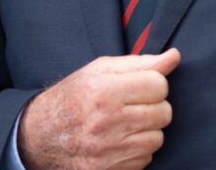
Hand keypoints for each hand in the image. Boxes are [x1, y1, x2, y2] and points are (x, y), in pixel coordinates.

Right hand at [17, 48, 179, 169]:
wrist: (42, 134)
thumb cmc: (73, 97)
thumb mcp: (100, 70)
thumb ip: (139, 63)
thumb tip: (173, 57)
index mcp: (103, 91)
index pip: (158, 85)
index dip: (153, 83)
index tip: (140, 85)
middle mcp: (106, 122)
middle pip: (163, 113)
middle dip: (154, 106)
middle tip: (133, 104)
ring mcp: (108, 151)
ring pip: (157, 138)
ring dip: (147, 130)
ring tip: (126, 123)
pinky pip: (145, 159)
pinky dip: (138, 150)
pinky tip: (120, 140)